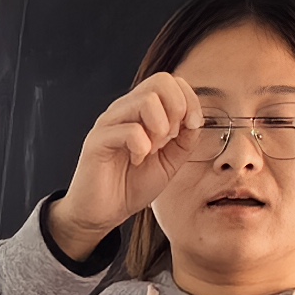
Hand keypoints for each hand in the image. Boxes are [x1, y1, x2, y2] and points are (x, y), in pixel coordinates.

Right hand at [43, 71, 201, 258]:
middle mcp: (125, 109)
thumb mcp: (169, 161)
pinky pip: (131, 130)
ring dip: (160, 128)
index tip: (192, 125)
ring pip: (146, 100)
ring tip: (153, 150)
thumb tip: (195, 119)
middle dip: (177, 109)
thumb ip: (184, 139)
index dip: (189, 99)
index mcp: (141, 110)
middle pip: (160, 81)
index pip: (170, 81)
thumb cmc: (130, 186)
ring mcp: (110, 122)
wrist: (103, 213)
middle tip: (170, 138)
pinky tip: (137, 160)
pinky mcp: (98, 140)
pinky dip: (142, 147)